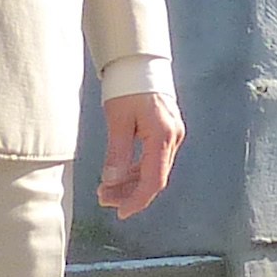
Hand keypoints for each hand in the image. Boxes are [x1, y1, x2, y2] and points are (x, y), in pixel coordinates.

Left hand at [98, 90, 181, 218]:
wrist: (140, 64)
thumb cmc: (128, 87)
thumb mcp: (117, 120)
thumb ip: (117, 152)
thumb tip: (112, 180)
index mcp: (162, 136)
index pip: (153, 180)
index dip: (137, 200)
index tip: (121, 212)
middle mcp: (173, 138)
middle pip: (154, 178)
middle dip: (129, 193)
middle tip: (104, 198)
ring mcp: (172, 135)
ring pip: (154, 170)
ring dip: (131, 183)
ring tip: (106, 189)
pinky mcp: (166, 132)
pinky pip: (154, 158)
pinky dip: (137, 170)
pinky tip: (120, 175)